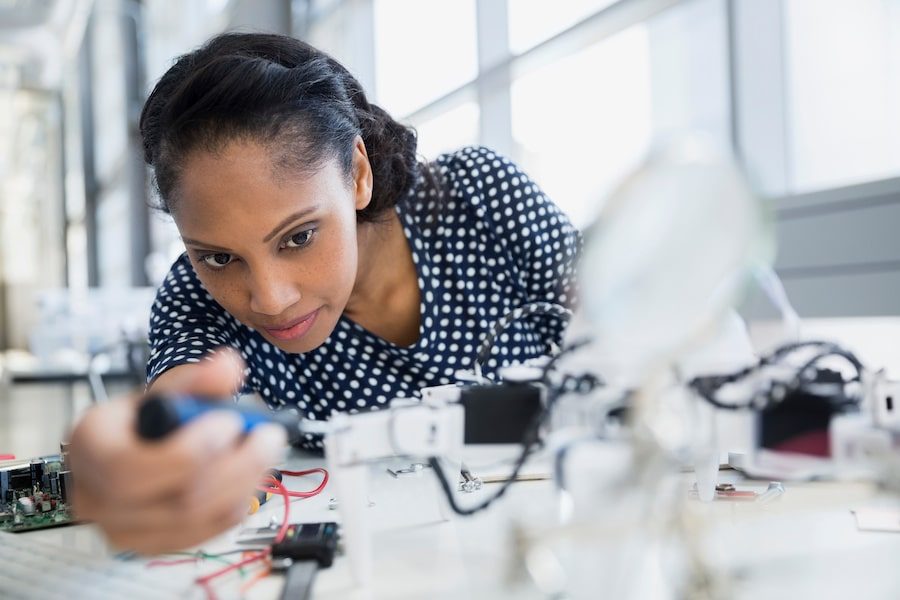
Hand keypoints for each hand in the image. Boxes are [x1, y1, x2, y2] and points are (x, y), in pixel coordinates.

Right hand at [69, 350, 286, 553]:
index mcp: (90, 446)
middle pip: (176, 500)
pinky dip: (235, 504)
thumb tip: (227, 367)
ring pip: (194, 519)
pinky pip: (203, 534)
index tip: (230, 422)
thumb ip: (196, 379)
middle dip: (236, 466)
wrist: (136, 446)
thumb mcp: (166, 390)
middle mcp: (95, 496)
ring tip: (264, 452)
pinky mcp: (151, 544)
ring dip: (243, 484)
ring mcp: (122, 528)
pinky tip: (248, 477)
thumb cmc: (148, 418)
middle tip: (269, 436)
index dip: (190, 450)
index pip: (132, 467)